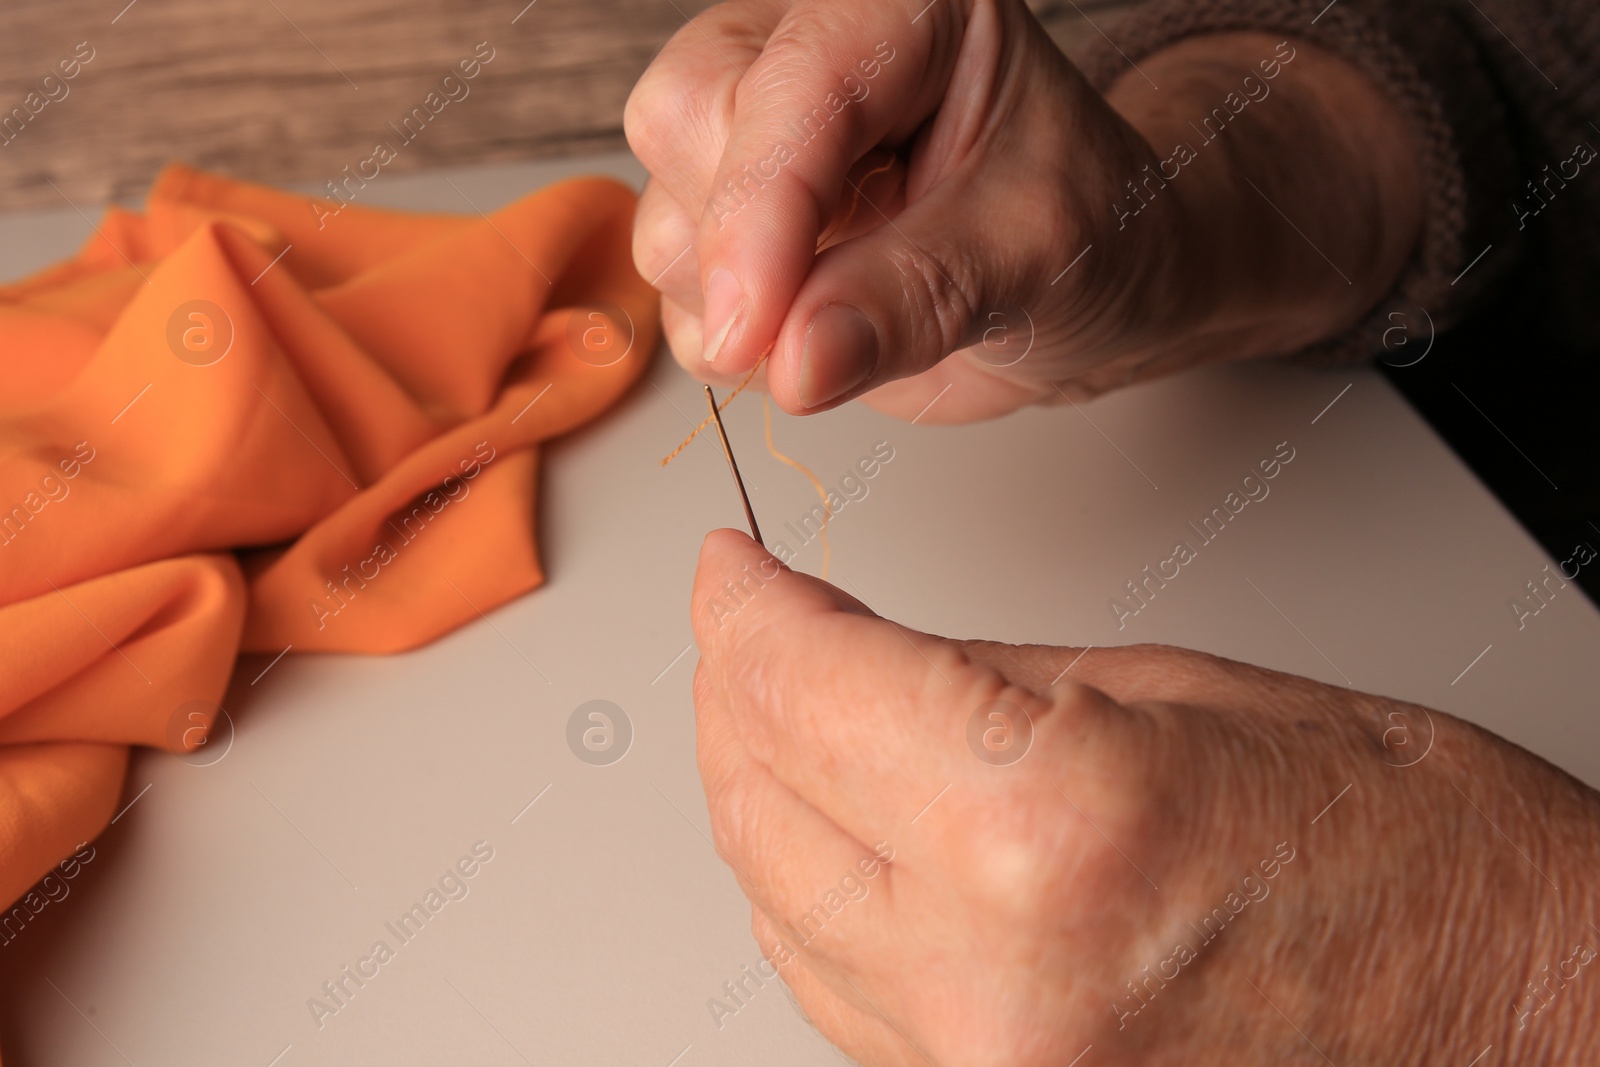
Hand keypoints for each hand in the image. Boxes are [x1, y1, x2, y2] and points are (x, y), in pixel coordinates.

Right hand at [627, 2, 1421, 422]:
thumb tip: (796, 361)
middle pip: (682, 120)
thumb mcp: (1037, 255)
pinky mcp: (728, 213)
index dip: (759, 213)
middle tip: (837, 316)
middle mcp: (807, 46)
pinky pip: (672, 290)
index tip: (753, 332)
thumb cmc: (1092, 229)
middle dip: (741, 245)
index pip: (786, 88)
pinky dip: (738, 341)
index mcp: (900, 8)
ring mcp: (755, 130)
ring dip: (739, 303)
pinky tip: (829, 324)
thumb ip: (917, 301)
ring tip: (867, 307)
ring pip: (661, 213)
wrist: (1093, 279)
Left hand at [691, 530, 1599, 1065]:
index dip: (744, 609)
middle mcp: (994, 980)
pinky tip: (829, 831)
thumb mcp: (1176, 692)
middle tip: (742, 625)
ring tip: (776, 710)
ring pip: (776, 911)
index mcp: (1048, 830)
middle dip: (731, 692)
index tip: (732, 572)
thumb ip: (969, 681)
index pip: (801, 689)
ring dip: (755, 796)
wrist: (1523, 1026)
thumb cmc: (1421, 857)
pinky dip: (814, 898)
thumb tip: (840, 656)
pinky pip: (842, 993)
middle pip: (755, 806)